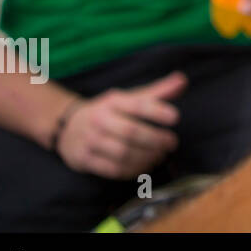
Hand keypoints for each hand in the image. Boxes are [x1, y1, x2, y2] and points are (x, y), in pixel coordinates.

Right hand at [56, 72, 185, 179]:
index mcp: (113, 101)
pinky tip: (144, 166)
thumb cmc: (108, 112)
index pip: (136, 104)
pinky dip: (133, 170)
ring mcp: (90, 141)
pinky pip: (113, 169)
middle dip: (155, 139)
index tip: (175, 117)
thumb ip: (156, 92)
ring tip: (160, 156)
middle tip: (171, 143)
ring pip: (123, 153)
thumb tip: (182, 80)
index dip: (157, 111)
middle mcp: (99, 119)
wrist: (68, 127)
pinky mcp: (84, 159)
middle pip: (131, 132)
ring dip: (146, 157)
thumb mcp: (128, 98)